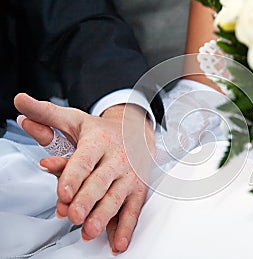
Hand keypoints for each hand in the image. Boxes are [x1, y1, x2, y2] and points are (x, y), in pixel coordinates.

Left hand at [15, 93, 154, 253]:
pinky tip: (118, 242)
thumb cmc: (102, 131)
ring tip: (90, 230)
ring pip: (117, 197)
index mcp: (99, 140)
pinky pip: (133, 209)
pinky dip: (126, 228)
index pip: (85, 159)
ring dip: (105, 216)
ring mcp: (129, 175)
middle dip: (87, 200)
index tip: (63, 192)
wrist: (136, 131)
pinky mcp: (138, 189)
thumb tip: (21, 104)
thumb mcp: (74, 119)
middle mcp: (117, 158)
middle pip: (101, 181)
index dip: (73, 175)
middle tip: (73, 215)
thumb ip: (46, 115)